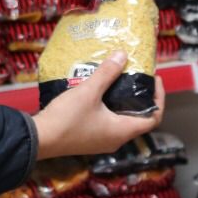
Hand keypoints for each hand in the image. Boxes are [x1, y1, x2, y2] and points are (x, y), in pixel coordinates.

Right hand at [31, 51, 165, 158]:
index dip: (159, 99)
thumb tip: (123, 55)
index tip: (154, 80)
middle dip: (141, 98)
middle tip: (136, 76)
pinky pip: (108, 123)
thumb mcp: (89, 91)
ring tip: (119, 80)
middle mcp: (116, 140)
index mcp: (122, 131)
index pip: (154, 119)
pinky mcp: (89, 139)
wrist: (38, 139)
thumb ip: (107, 73)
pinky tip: (100, 92)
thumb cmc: (67, 118)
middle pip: (139, 119)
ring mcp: (101, 141)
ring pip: (122, 121)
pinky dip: (110, 108)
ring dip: (124, 102)